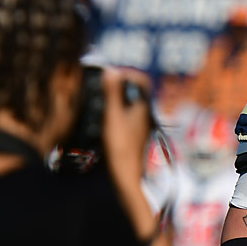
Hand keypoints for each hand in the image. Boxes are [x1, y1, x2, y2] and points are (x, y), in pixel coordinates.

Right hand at [101, 68, 153, 184]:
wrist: (126, 175)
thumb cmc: (120, 145)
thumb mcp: (113, 115)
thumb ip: (113, 93)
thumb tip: (111, 70)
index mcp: (143, 106)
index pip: (142, 80)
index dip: (127, 73)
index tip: (110, 75)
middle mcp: (145, 114)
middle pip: (136, 90)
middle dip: (120, 83)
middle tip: (102, 84)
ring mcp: (141, 124)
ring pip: (131, 102)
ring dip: (117, 96)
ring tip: (101, 98)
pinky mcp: (134, 134)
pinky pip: (127, 114)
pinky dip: (117, 109)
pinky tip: (104, 116)